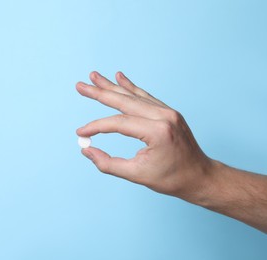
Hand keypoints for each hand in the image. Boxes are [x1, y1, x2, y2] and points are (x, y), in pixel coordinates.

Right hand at [76, 71, 213, 198]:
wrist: (200, 176)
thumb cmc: (171, 179)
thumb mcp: (137, 175)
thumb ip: (108, 164)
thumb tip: (86, 150)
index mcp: (158, 132)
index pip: (119, 123)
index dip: (96, 126)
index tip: (80, 133)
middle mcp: (164, 116)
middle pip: (124, 101)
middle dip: (99, 92)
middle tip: (80, 85)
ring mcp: (168, 111)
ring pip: (133, 95)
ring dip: (112, 86)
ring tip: (94, 76)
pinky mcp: (169, 112)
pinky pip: (145, 96)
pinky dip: (130, 87)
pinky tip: (120, 77)